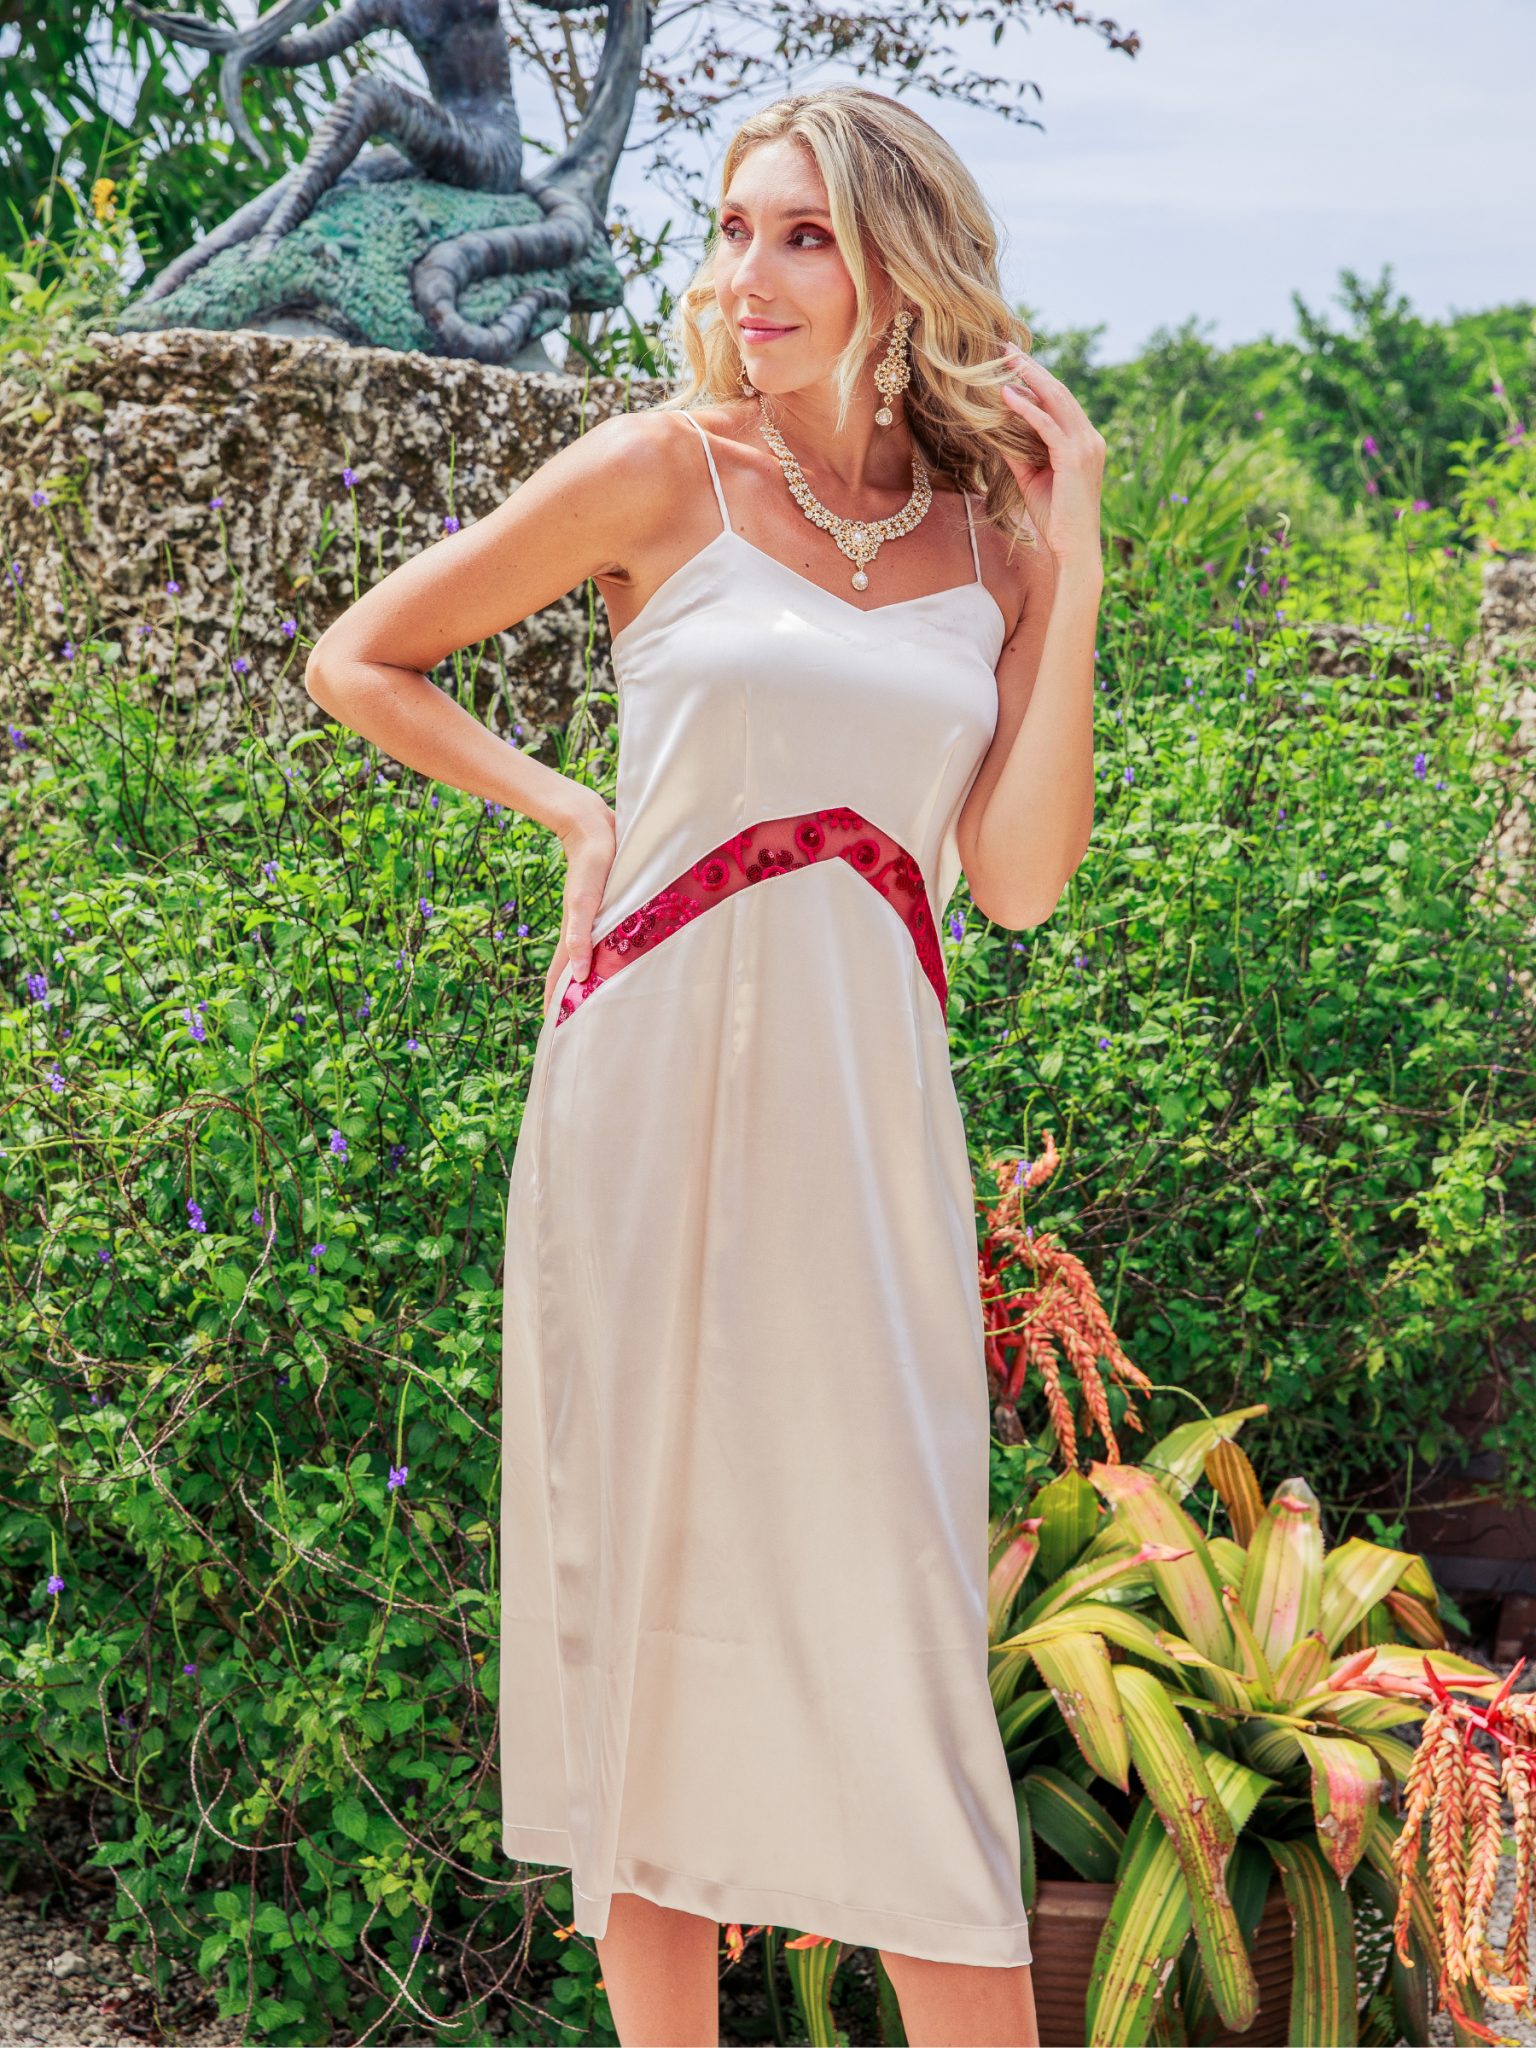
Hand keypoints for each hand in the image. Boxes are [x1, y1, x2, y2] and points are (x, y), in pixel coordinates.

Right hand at [543, 795, 617, 1015]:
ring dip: (594, 982)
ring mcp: (596, 922)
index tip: (556, 1033)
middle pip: (576, 974)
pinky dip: (609, 958)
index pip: (561, 980)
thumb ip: (579, 937)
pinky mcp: (610, 909)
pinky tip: (618, 963)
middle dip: (576, 1001)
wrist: (595, 829)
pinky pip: (608, 941)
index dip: (558, 1005)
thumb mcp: (584, 902)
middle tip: (581, 1029)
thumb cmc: (592, 864)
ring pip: (593, 960)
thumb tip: (576, 976)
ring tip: (601, 1005)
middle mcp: (584, 933)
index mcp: (575, 936)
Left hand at [998, 348, 1105, 573]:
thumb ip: (1019, 452)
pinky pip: (1047, 426)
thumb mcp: (1031, 478)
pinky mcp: (1074, 458)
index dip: (1036, 378)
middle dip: (1030, 367)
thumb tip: (997, 431)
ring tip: (1003, 359)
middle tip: (1005, 346)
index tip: (1012, 360)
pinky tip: (1005, 395)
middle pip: (1058, 391)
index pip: (1059, 400)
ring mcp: (1086, 446)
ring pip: (1056, 400)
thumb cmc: (1055, 519)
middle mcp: (1090, 438)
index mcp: (1084, 441)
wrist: (1074, 550)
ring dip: (1027, 377)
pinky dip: (1026, 409)